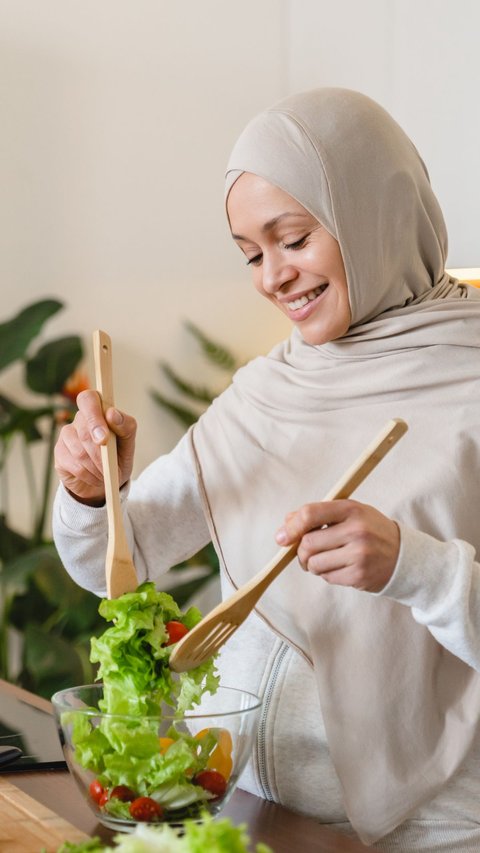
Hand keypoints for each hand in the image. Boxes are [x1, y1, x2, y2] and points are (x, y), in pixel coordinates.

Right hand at [54, 389, 136, 505]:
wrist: (107, 481)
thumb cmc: (118, 456)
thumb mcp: (128, 442)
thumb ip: (126, 426)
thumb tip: (112, 414)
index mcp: (98, 409)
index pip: (88, 399)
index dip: (94, 417)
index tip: (104, 439)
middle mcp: (80, 418)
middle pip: (85, 431)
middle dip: (101, 454)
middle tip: (110, 466)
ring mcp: (67, 434)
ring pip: (79, 450)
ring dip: (96, 467)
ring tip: (105, 474)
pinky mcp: (59, 452)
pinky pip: (73, 464)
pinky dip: (88, 475)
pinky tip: (95, 477)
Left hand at [275, 500, 399, 592]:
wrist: (404, 555)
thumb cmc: (370, 531)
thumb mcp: (350, 513)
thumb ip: (319, 514)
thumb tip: (286, 523)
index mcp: (351, 509)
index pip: (311, 514)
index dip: (291, 526)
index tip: (281, 537)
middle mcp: (356, 530)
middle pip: (307, 543)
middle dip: (301, 551)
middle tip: (307, 553)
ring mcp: (359, 554)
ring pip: (314, 564)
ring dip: (312, 565)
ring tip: (327, 560)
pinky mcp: (359, 575)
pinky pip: (326, 577)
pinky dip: (326, 574)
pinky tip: (340, 567)